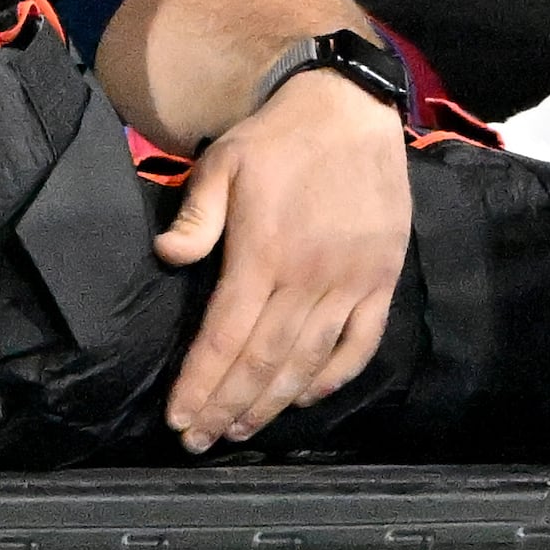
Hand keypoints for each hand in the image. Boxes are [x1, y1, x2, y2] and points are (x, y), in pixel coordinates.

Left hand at [149, 63, 412, 451]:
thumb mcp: (223, 161)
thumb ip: (196, 215)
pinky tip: (306, 397)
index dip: (201, 384)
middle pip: (264, 361)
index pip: (226, 337)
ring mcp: (352, 280)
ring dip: (273, 402)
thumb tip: (168, 257)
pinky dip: (334, 377)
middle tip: (201, 441)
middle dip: (229, 407)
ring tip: (242, 430)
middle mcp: (310, 276)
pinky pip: (361, 342)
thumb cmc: (278, 138)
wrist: (351, 108)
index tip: (179, 419)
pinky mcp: (382, 277)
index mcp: (265, 252)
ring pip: (309, 360)